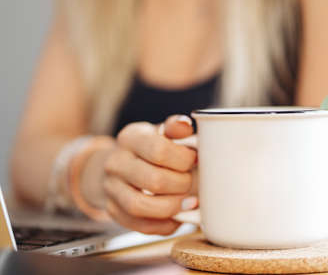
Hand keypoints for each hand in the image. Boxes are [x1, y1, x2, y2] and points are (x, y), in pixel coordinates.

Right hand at [102, 115, 197, 234]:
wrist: (125, 163)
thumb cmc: (153, 148)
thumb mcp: (164, 132)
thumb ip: (176, 128)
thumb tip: (184, 124)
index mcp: (130, 138)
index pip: (159, 150)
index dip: (184, 159)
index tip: (194, 160)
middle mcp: (115, 163)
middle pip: (153, 181)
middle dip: (182, 184)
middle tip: (191, 181)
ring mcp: (111, 188)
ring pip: (140, 206)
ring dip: (172, 207)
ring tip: (188, 201)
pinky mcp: (113, 210)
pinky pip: (138, 225)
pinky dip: (163, 225)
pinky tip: (177, 216)